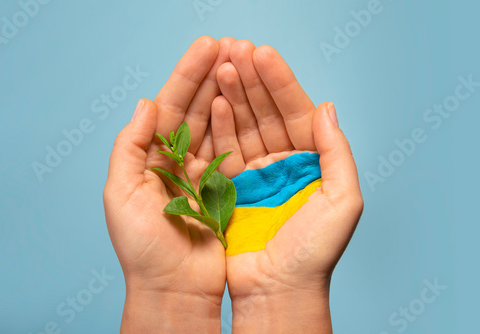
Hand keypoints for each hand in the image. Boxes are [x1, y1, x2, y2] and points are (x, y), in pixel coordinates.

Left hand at [103, 36, 235, 332]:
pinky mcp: (223, 188)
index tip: (206, 47)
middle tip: (229, 46)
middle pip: (193, 109)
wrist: (174, 288)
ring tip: (239, 64)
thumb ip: (130, 146)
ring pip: (213, 124)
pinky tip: (242, 104)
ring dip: (224, 94)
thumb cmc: (143, 248)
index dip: (186, 76)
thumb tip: (147, 103)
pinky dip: (235, 126)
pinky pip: (230, 150)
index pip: (169, 107)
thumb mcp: (121, 193)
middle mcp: (174, 161)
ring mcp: (201, 173)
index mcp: (148, 158)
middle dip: (209, 76)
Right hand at [211, 40, 363, 332]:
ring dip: (233, 95)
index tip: (262, 54)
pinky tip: (215, 103)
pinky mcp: (230, 188)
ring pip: (243, 126)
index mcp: (311, 163)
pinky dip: (219, 125)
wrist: (277, 291)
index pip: (294, 112)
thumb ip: (338, 152)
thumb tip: (327, 107)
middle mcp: (283, 164)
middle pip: (265, 113)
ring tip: (222, 67)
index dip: (279, 83)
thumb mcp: (341, 201)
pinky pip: (224, 150)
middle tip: (235, 50)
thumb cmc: (313, 254)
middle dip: (252, 81)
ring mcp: (255, 174)